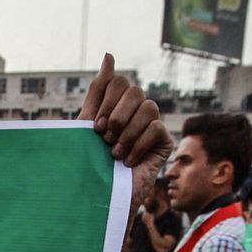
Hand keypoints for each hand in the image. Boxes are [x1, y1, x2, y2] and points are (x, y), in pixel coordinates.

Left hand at [78, 54, 172, 207]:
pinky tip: (129, 162)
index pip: (117, 82)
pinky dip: (138, 146)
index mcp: (118, 104)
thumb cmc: (91, 162)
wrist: (101, 196)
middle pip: (134, 91)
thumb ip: (98, 90)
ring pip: (148, 107)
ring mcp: (153, 126)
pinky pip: (157, 128)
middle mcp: (137, 111)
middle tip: (105, 140)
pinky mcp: (164, 143)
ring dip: (127, 133)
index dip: (106, 103)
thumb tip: (109, 55)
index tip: (95, 128)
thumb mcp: (88, 123)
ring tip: (116, 154)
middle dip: (115, 117)